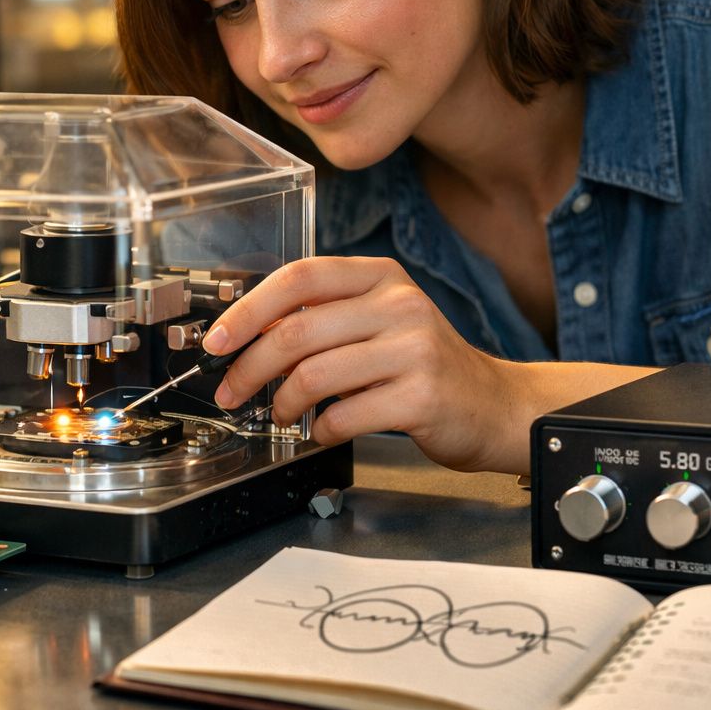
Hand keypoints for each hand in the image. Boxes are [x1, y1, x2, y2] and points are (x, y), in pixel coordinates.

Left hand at [202, 257, 519, 471]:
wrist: (493, 405)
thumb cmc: (424, 365)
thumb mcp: (381, 321)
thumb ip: (326, 320)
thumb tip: (250, 337)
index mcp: (381, 277)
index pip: (299, 278)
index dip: (248, 309)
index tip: (217, 340)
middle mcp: (399, 305)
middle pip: (296, 332)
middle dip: (249, 368)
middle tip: (231, 392)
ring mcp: (413, 349)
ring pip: (313, 376)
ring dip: (283, 404)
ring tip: (283, 415)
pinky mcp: (421, 396)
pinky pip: (344, 415)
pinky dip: (321, 429)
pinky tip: (323, 431)